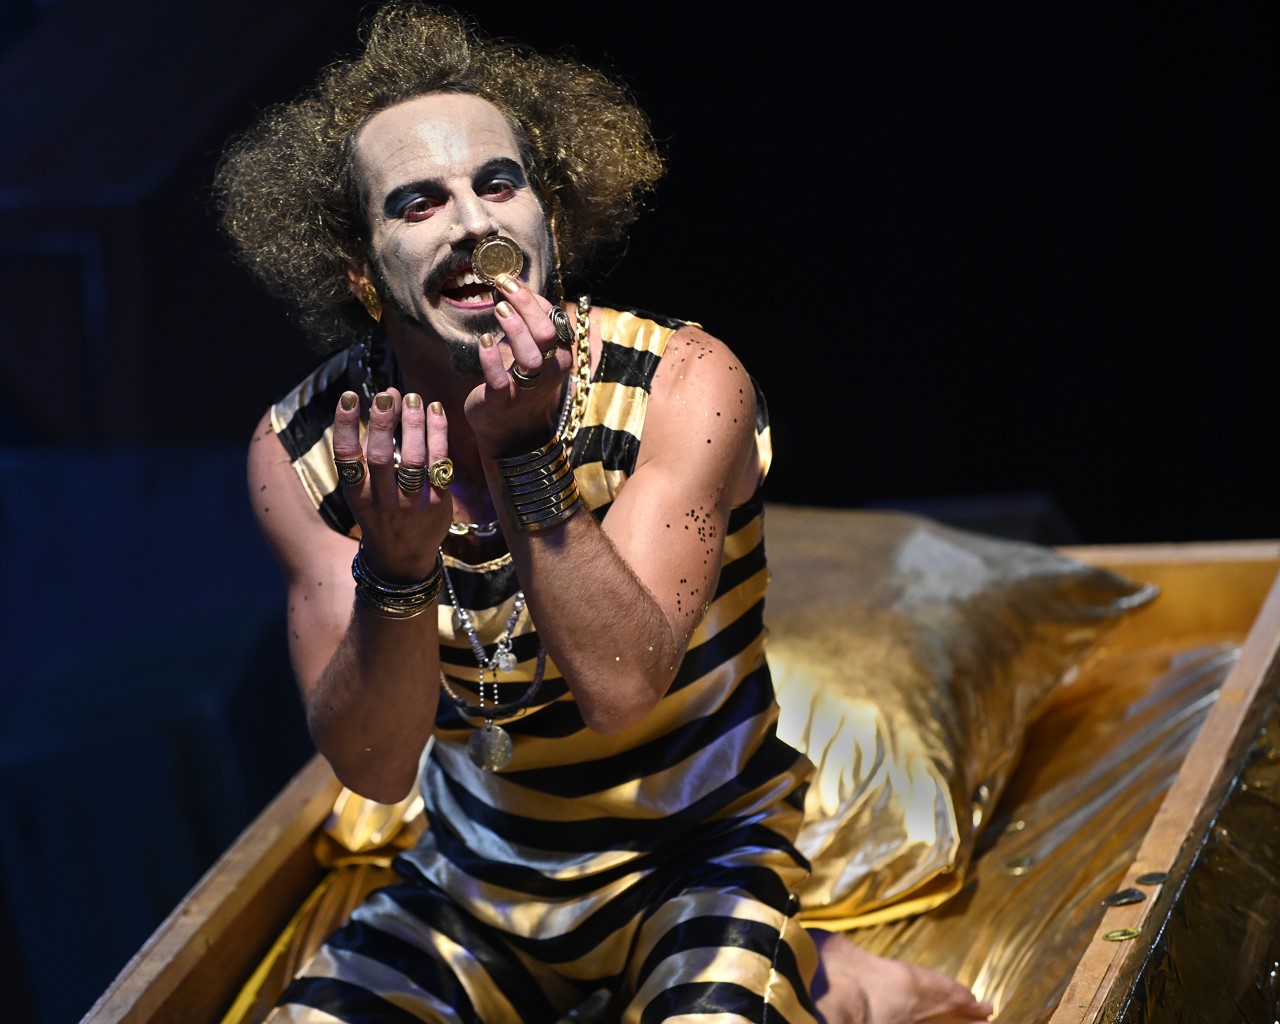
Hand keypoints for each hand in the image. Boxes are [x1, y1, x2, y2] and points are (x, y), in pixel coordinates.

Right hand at [332, 388, 451, 579]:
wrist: (403, 558)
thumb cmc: (380, 512)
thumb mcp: (364, 489)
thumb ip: (370, 447)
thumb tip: (386, 398)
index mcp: (357, 494)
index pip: (347, 456)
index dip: (345, 425)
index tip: (349, 396)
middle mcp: (382, 500)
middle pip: (381, 456)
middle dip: (383, 422)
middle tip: (387, 395)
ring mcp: (411, 503)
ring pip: (414, 458)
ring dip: (414, 424)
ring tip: (413, 397)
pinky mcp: (437, 502)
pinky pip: (439, 462)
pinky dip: (438, 434)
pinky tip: (436, 411)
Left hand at [465, 273, 574, 455]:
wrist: (510, 431)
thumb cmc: (520, 383)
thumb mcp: (531, 352)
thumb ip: (525, 323)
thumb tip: (509, 285)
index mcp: (559, 355)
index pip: (552, 318)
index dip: (531, 296)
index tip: (508, 279)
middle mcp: (550, 371)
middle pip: (546, 332)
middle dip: (525, 305)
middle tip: (503, 286)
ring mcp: (527, 388)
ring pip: (531, 356)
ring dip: (514, 328)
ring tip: (497, 307)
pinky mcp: (503, 401)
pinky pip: (500, 379)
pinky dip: (491, 359)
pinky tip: (484, 340)